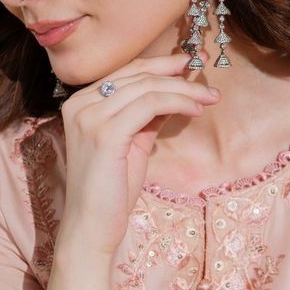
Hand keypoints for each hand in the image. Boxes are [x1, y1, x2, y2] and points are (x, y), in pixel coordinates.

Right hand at [58, 51, 220, 255]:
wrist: (91, 227)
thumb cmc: (111, 191)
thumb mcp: (132, 144)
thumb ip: (146, 117)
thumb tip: (174, 94)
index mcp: (81, 103)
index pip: (126, 73)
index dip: (160, 64)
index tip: (188, 63)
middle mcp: (80, 104)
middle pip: (137, 76)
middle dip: (177, 74)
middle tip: (207, 79)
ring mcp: (90, 117)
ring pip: (147, 88)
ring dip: (184, 90)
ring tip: (209, 98)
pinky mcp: (105, 133)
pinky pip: (150, 105)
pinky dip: (177, 103)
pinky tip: (195, 110)